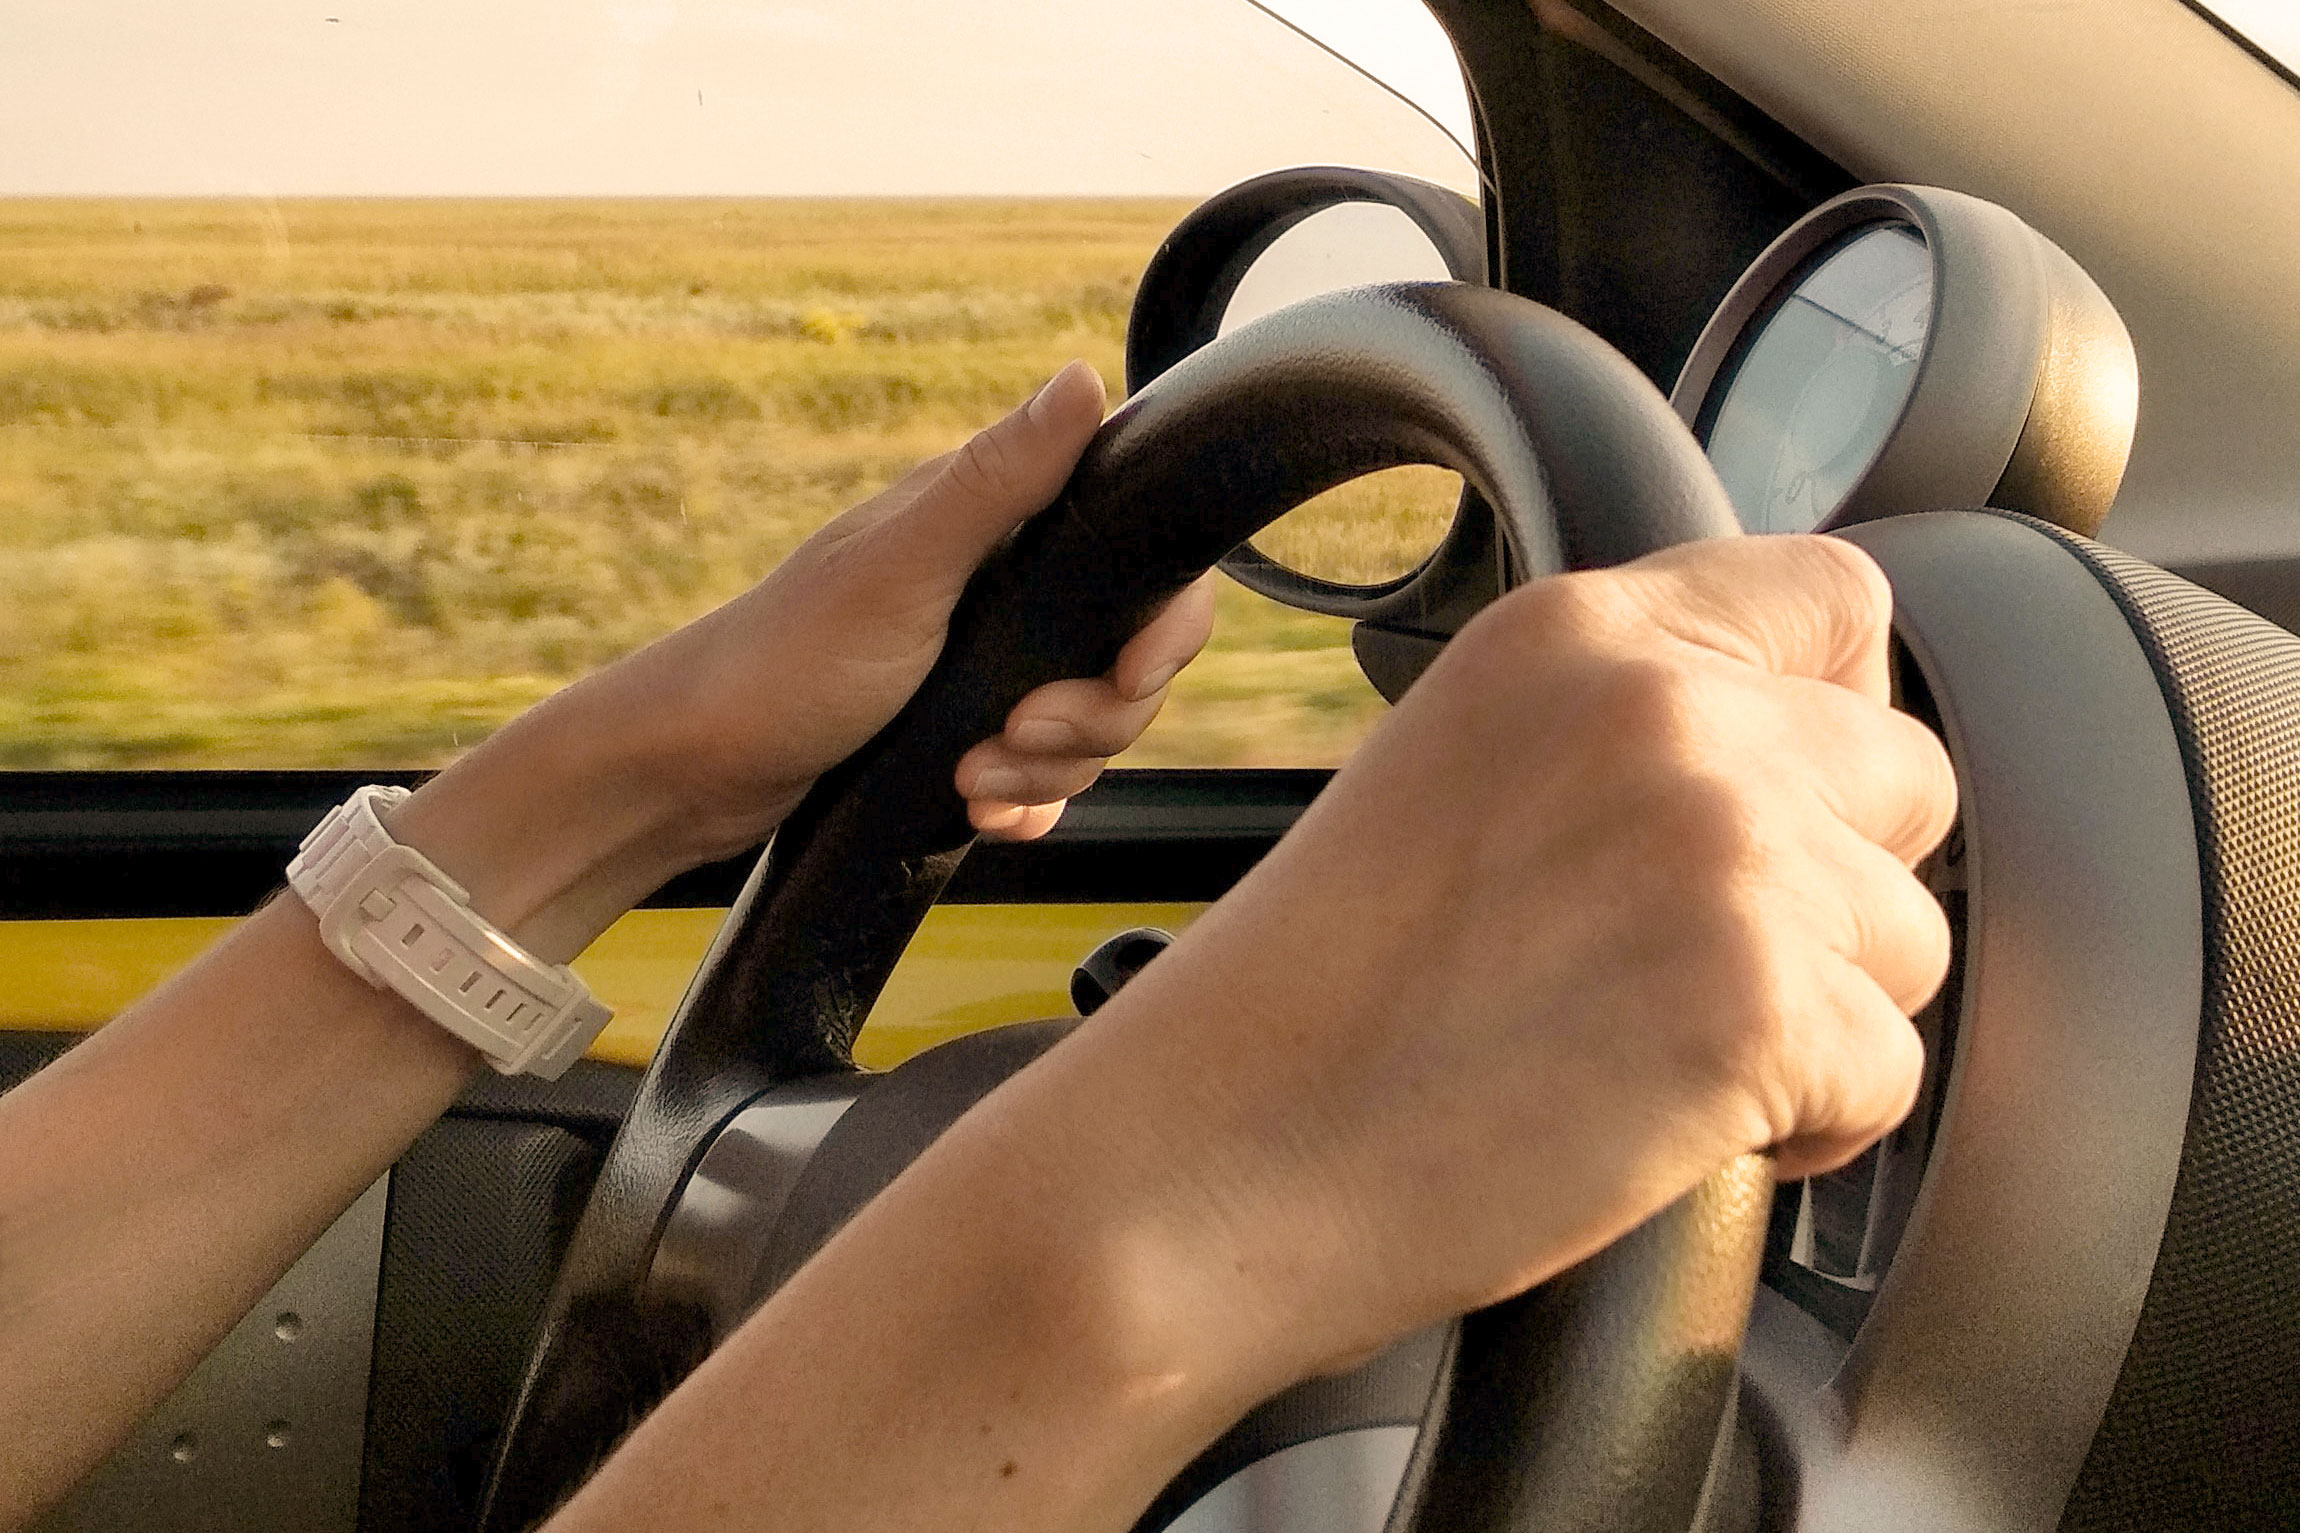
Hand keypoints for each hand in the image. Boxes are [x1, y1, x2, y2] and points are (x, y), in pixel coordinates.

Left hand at [392, 361, 1212, 959]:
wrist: (691, 772)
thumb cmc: (782, 662)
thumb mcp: (901, 570)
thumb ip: (999, 482)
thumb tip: (1082, 379)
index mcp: (992, 527)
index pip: (1143, 567)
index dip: (1161, 630)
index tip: (1128, 674)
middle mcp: (1000, 590)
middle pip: (1128, 662)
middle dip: (1090, 719)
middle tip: (1013, 734)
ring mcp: (983, 667)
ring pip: (1089, 729)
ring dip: (1045, 770)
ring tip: (971, 778)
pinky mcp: (963, 733)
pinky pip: (1043, 779)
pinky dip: (1023, 802)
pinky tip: (977, 810)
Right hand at [964, 534, 1955, 1398]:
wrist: (1212, 1159)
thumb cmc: (1312, 1003)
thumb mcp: (1457, 773)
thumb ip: (1621, 728)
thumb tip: (1791, 758)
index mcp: (1575, 634)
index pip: (1835, 599)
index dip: (1834, 712)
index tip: (1785, 803)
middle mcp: (1666, 711)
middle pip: (1905, 776)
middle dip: (1835, 884)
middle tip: (1689, 964)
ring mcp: (1723, 850)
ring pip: (1912, 938)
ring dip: (1823, 1013)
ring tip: (1657, 1054)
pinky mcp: (1758, 1003)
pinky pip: (1893, 1070)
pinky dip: (1809, 1125)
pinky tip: (1668, 1125)